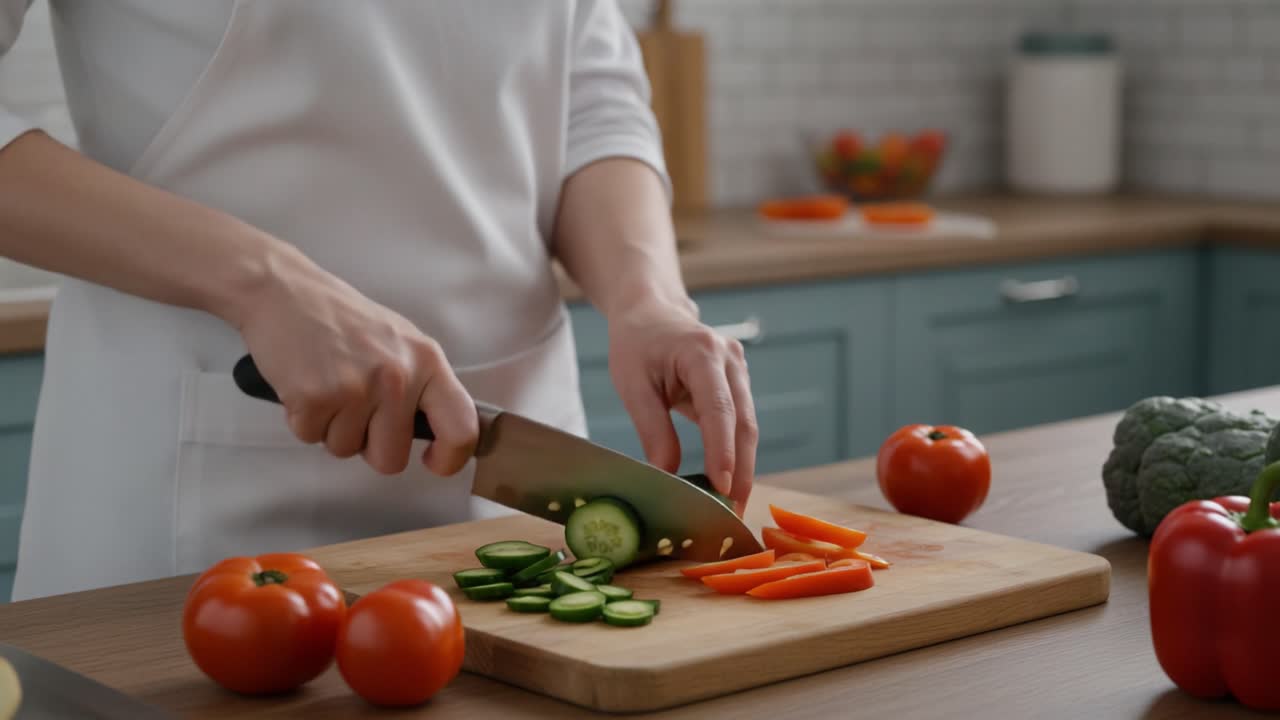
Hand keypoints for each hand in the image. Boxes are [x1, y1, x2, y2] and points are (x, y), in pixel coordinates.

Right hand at [232, 245, 476, 475]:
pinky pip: (310, 438)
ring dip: (332, 428)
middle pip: (391, 459)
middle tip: (354, 408)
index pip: (461, 427)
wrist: (284, 292)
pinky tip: (304, 384)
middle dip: (369, 446)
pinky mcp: (315, 398)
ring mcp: (356, 388)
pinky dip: (303, 420)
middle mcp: (398, 377)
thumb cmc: (342, 319)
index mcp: (427, 361)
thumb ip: (422, 384)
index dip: (451, 458)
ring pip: (346, 450)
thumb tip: (438, 432)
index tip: (433, 461)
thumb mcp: (399, 341)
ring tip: (327, 385)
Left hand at [607, 301, 758, 513]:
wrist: (650, 312)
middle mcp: (730, 359)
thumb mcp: (633, 386)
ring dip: (742, 466)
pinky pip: (741, 421)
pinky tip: (728, 481)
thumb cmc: (637, 345)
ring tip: (732, 506)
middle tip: (733, 513)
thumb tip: (667, 476)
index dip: (722, 451)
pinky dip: (736, 452)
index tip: (722, 488)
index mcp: (702, 353)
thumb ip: (653, 430)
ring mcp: (739, 369)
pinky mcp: (739, 382)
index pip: (718, 409)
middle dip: (741, 470)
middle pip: (743, 422)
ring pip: (748, 425)